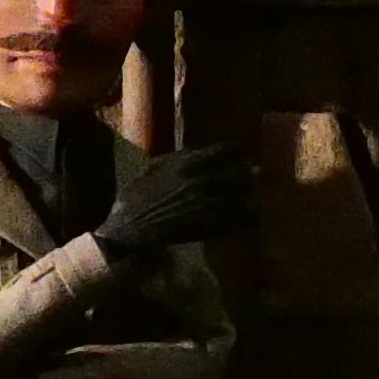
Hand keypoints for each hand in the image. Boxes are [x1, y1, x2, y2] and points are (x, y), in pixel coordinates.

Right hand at [97, 140, 254, 259]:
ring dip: (248, 197)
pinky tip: (241, 218)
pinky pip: (243, 219)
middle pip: (243, 172)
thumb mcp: (156, 166)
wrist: (129, 228)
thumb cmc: (137, 195)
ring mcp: (210, 205)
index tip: (234, 160)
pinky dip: (246, 218)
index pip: (229, 149)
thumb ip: (182, 157)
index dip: (234, 155)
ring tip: (245, 200)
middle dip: (244, 176)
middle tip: (243, 182)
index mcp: (190, 162)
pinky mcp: (213, 227)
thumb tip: (202, 152)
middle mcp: (205, 180)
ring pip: (248, 196)